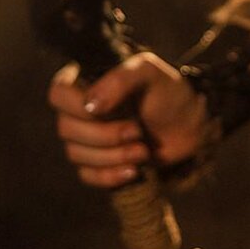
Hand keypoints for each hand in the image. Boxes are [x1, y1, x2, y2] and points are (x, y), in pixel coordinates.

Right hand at [48, 51, 208, 189]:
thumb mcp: (150, 73)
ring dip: (113, 156)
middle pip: (66, 128)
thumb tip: (89, 106)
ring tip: (143, 150)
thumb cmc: (169, 92)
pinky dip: (110, 176)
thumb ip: (120, 80)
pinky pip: (87, 176)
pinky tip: (134, 170)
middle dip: (105, 135)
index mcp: (86, 80)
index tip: (107, 111)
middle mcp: (80, 109)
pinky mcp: (97, 163)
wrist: (190, 126)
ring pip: (76, 154)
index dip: (77, 107)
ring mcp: (86, 138)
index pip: (58, 94)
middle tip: (138, 131)